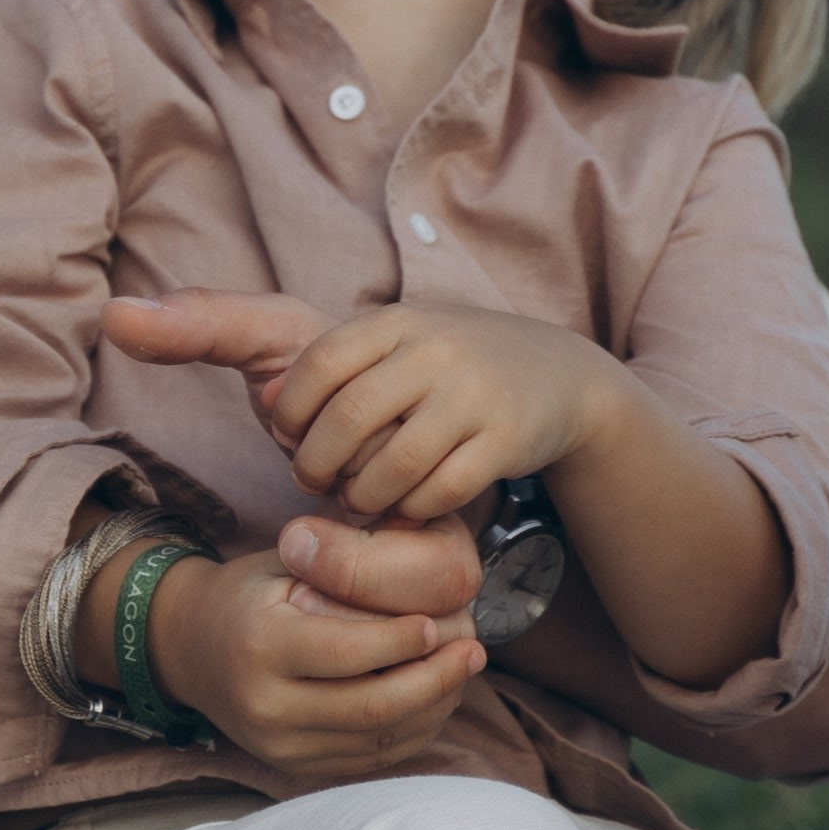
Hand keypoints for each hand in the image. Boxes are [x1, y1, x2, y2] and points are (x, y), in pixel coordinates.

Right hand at [143, 542, 485, 782]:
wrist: (188, 649)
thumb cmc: (246, 596)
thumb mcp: (282, 568)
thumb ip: (342, 575)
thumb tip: (421, 579)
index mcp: (261, 645)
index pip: (348, 653)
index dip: (403, 642)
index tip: (442, 622)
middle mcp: (267, 705)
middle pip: (372, 706)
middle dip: (434, 680)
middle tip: (474, 650)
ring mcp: (279, 745)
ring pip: (378, 739)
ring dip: (432, 708)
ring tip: (464, 672)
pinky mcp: (294, 767)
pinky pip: (369, 758)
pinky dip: (411, 732)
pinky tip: (435, 700)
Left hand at [263, 301, 605, 522]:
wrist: (560, 374)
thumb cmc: (453, 364)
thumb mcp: (399, 341)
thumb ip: (337, 363)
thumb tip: (269, 396)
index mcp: (397, 322)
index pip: (320, 363)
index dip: (291, 410)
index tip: (286, 438)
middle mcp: (435, 351)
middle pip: (349, 417)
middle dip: (317, 461)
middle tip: (311, 482)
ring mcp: (474, 395)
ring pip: (394, 463)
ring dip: (362, 494)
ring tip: (355, 500)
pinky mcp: (507, 440)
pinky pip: (441, 490)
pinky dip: (412, 507)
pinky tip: (404, 506)